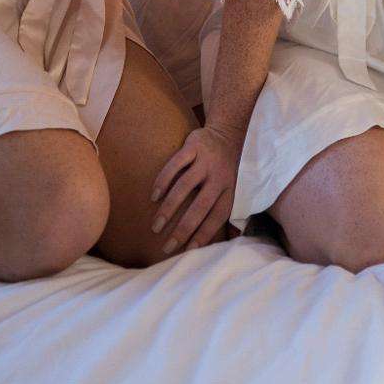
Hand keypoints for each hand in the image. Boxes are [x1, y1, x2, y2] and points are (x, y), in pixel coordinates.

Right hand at [150, 124, 242, 254]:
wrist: (225, 132)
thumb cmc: (222, 170)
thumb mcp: (229, 188)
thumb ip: (218, 209)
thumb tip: (205, 242)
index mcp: (229, 189)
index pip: (217, 216)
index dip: (204, 234)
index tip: (189, 251)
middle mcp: (219, 176)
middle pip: (200, 206)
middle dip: (183, 229)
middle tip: (167, 246)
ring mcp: (205, 160)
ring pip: (185, 186)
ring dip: (169, 208)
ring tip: (156, 226)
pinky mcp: (193, 146)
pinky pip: (175, 165)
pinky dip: (163, 181)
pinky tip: (154, 196)